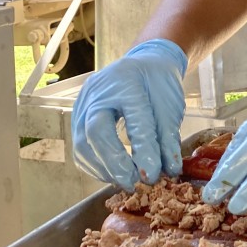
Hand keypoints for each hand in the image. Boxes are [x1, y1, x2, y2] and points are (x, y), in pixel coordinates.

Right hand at [71, 39, 186, 190]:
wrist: (141, 64)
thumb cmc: (157, 82)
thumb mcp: (171, 102)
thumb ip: (168, 135)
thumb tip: (168, 171)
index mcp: (127, 80)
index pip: (134, 118)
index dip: (143, 149)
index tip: (152, 174)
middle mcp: (97, 91)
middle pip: (95, 131)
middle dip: (114, 163)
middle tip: (133, 182)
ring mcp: (82, 105)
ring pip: (82, 145)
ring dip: (104, 169)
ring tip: (126, 180)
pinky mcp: (76, 119)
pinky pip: (80, 149)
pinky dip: (96, 167)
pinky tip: (114, 173)